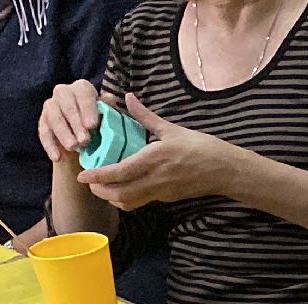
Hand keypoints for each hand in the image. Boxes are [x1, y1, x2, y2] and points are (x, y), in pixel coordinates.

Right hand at [38, 79, 102, 162]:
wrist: (86, 144)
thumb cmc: (102, 126)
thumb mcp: (109, 119)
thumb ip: (109, 109)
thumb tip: (110, 98)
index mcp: (82, 89)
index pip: (83, 93)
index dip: (87, 109)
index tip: (92, 126)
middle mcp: (64, 93)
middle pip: (66, 104)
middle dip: (76, 123)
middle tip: (85, 140)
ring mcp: (51, 106)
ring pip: (54, 117)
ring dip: (64, 133)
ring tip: (73, 147)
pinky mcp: (43, 122)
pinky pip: (44, 132)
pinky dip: (50, 145)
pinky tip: (57, 157)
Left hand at [75, 94, 241, 209]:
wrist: (225, 170)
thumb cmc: (201, 147)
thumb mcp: (172, 129)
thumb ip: (145, 116)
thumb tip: (128, 97)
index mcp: (154, 159)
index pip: (119, 172)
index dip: (98, 176)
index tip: (82, 174)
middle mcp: (156, 179)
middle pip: (119, 194)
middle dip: (100, 191)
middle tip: (89, 182)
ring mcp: (161, 192)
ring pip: (129, 202)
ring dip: (112, 197)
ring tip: (102, 186)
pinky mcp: (167, 198)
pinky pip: (141, 201)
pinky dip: (127, 198)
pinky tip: (124, 187)